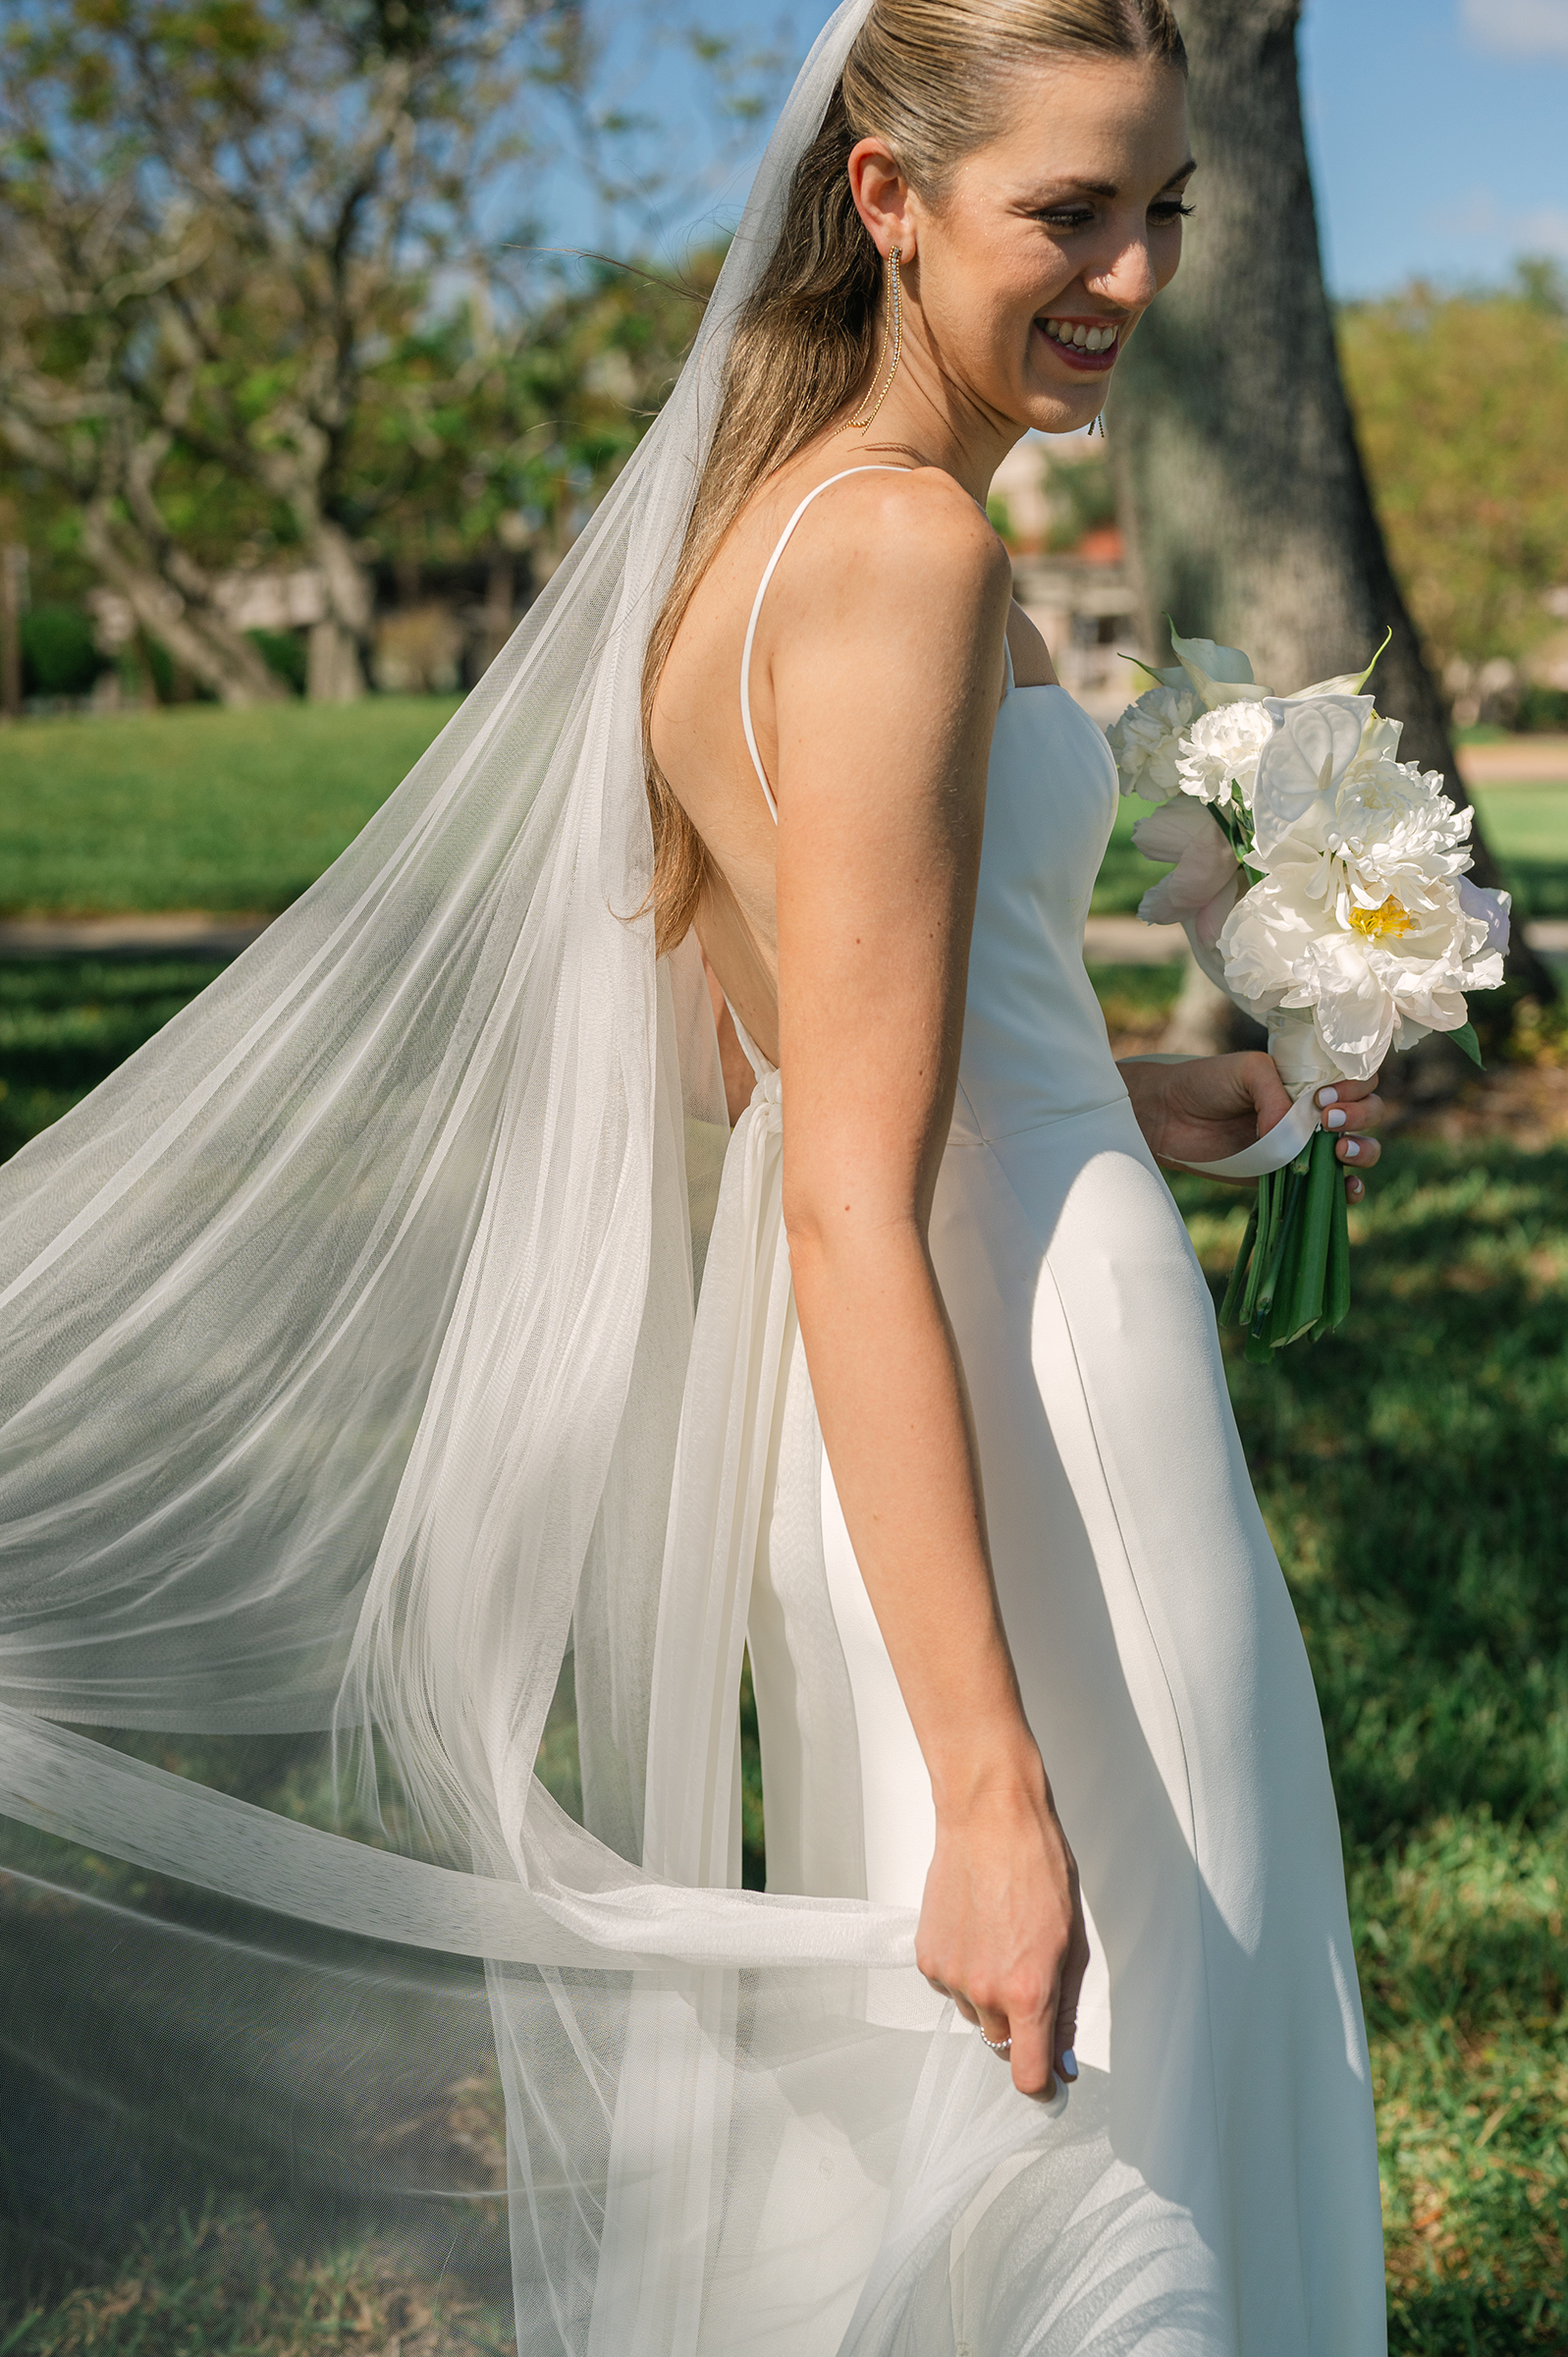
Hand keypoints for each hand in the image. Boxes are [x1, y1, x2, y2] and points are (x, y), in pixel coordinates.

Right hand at [915, 1754, 1089, 2099]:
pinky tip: (977, 1929)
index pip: (1028, 2075)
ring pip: (976, 2014)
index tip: (1051, 2079)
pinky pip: (951, 1987)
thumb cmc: (1039, 1869)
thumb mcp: (1073, 1944)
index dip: (1043, 2083)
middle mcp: (984, 1991)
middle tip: (1031, 1970)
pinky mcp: (926, 1957)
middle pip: (1002, 2044)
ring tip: (1001, 1938)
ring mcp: (950, 1976)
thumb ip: (1066, 2011)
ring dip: (990, 1993)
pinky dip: (965, 1971)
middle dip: (1020, 2022)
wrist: (990, 1819)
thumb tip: (1063, 2063)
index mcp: (1028, 1991)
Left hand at [1120, 1052, 1384, 1202]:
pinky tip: (1346, 1188)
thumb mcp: (1247, 1071)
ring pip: (1359, 1149)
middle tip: (1327, 1119)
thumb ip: (1276, 1095)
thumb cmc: (1208, 1083)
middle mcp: (1316, 1111)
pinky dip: (1348, 1190)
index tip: (1325, 1095)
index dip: (1355, 1086)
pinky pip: (1332, 1187)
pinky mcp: (1292, 1177)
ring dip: (1362, 1150)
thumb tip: (1295, 1135)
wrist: (1169, 1116)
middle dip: (1360, 1115)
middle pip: (1368, 1113)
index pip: (1358, 1079)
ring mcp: (1307, 1146)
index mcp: (1311, 1078)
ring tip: (1339, 1150)